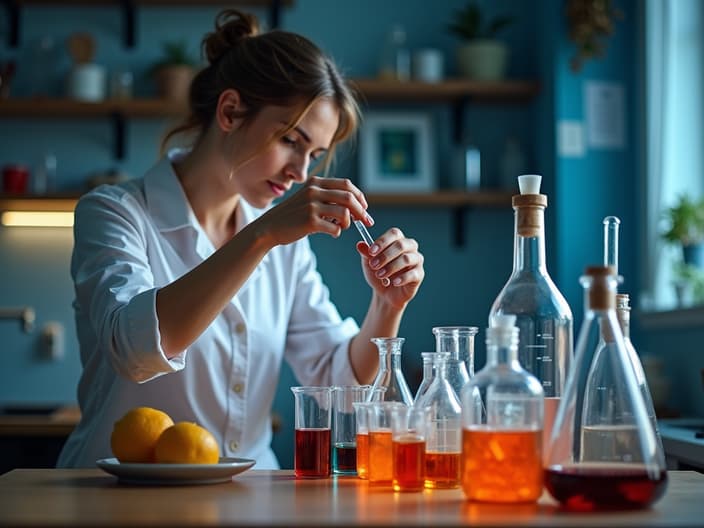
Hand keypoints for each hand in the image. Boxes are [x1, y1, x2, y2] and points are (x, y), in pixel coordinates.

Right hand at [256, 176, 370, 245]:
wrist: (268, 227)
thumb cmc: (292, 215)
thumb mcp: (308, 198)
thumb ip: (327, 197)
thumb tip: (354, 205)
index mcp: (315, 182)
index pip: (347, 184)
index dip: (360, 196)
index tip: (364, 208)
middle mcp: (314, 191)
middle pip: (349, 197)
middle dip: (362, 211)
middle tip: (366, 221)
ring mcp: (312, 206)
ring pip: (345, 213)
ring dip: (348, 223)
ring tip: (341, 227)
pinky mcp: (310, 221)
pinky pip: (335, 228)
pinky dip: (337, 232)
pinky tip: (331, 233)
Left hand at [356, 227, 423, 308]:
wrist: (385, 293)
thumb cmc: (379, 273)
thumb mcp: (369, 263)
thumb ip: (366, 253)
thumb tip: (360, 244)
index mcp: (398, 240)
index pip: (394, 233)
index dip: (382, 241)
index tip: (371, 252)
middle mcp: (410, 248)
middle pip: (401, 245)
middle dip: (385, 255)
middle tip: (373, 265)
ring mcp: (416, 261)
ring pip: (407, 259)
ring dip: (391, 267)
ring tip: (380, 275)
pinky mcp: (419, 274)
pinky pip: (413, 274)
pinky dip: (402, 278)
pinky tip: (393, 282)